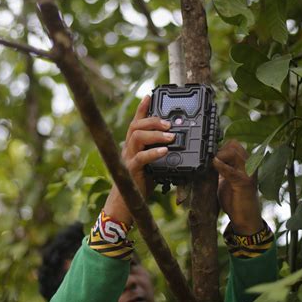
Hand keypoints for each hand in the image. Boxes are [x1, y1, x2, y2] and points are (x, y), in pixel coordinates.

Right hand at [103, 95, 174, 226]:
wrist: (124, 206)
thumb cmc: (138, 186)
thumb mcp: (152, 167)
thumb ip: (159, 156)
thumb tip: (176, 147)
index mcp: (132, 146)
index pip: (136, 123)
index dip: (142, 108)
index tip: (150, 95)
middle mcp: (128, 149)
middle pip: (136, 126)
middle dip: (153, 120)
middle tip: (169, 122)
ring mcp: (127, 159)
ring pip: (136, 137)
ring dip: (155, 134)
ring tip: (170, 136)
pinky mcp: (131, 171)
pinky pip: (140, 157)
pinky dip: (153, 152)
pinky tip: (164, 151)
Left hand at [212, 140, 262, 234]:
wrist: (245, 218)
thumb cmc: (235, 200)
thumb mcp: (224, 180)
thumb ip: (218, 170)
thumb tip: (203, 161)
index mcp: (244, 163)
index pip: (232, 144)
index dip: (219, 147)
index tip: (208, 154)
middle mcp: (249, 165)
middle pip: (233, 144)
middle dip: (219, 150)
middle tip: (209, 160)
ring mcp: (248, 173)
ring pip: (233, 153)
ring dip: (219, 156)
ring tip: (210, 164)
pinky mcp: (244, 183)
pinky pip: (231, 170)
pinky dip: (221, 166)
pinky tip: (213, 164)